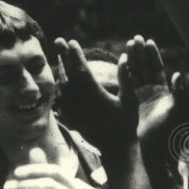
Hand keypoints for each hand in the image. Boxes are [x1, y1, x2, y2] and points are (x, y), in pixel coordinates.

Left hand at [55, 37, 135, 152]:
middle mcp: (81, 102)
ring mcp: (74, 111)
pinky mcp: (71, 118)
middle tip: (58, 41)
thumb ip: (126, 77)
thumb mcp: (130, 100)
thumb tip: (124, 57)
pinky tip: (60, 80)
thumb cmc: (126, 123)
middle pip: (68, 74)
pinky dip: (60, 87)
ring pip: (62, 86)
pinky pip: (61, 99)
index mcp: (95, 95)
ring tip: (59, 57)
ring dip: (61, 69)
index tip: (72, 42)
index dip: (76, 55)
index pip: (82, 70)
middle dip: (63, 56)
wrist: (116, 148)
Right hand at [123, 35, 188, 153]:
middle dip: (140, 53)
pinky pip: (126, 86)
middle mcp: (153, 94)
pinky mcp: (130, 106)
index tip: (148, 41)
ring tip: (127, 44)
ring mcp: (141, 99)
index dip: (153, 55)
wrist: (157, 152)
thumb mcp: (181, 110)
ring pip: (135, 74)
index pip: (158, 68)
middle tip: (134, 38)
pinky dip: (123, 74)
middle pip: (145, 68)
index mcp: (166, 92)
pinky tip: (119, 63)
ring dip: (132, 59)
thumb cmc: (172, 133)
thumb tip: (178, 73)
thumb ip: (180, 92)